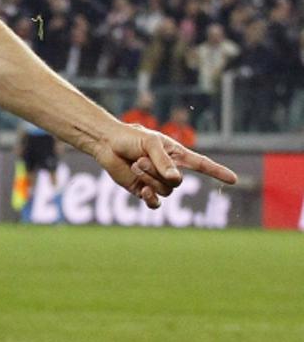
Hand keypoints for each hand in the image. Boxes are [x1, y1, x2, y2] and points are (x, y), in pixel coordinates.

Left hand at [92, 123, 236, 208]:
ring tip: (135, 165)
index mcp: (177, 155)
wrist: (107, 144)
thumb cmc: (130, 137)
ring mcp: (157, 181)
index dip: (217, 172)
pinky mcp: (143, 190)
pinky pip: (155, 203)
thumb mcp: (150, 143)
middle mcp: (170, 170)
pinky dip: (150, 199)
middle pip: (177, 183)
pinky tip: (142, 191)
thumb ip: (164, 161)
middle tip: (139, 159)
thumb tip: (177, 181)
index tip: (234, 180)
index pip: (202, 165)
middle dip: (157, 172)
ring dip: (148, 179)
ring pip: (165, 191)